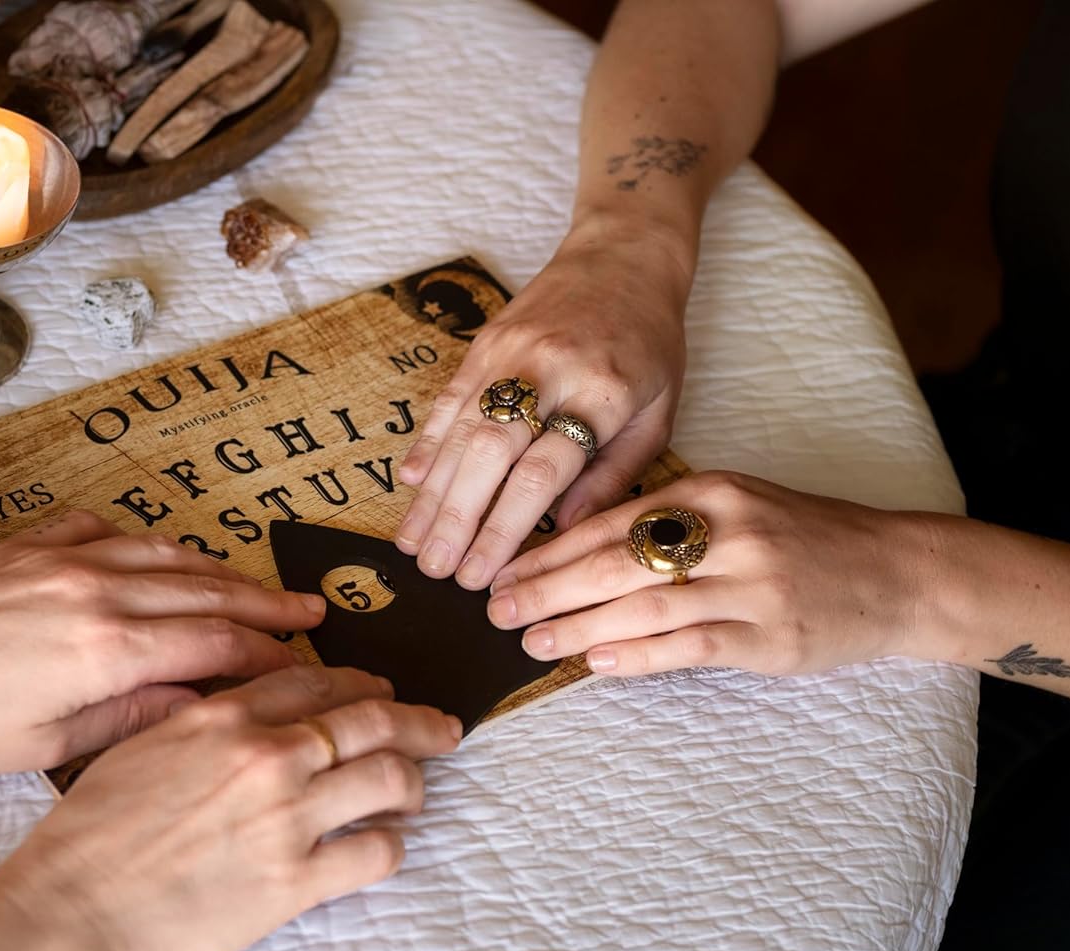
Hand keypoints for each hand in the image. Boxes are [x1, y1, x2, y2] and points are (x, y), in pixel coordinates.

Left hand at [0, 510, 325, 773]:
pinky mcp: (33, 542)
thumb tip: (196, 704)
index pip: (216, 645)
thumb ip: (130, 717)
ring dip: (221, 572)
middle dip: (268, 605)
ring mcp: (67, 557)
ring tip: (258, 586)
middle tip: (314, 612)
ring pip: (169, 555)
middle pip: (208, 592)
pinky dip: (150, 543)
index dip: (268, 656)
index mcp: (106, 647)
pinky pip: (112, 530)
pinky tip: (164, 555)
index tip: (301, 664)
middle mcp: (98, 589)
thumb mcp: (42, 745)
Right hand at [0, 665, 462, 950]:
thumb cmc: (92, 832)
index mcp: (223, 716)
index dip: (364, 681)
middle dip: (420, 719)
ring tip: (415, 790)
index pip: (321, 680)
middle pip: (373, 719)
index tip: (383, 688)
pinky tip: (385, 844)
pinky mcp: (296, 881)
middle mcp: (266, 755)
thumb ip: (206, 721)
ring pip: (389, 778)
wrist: (73, 908)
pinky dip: (391, 845)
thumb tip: (255, 713)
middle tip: (444, 726)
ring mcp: (287, 817)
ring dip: (414, 781)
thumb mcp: (143, 745)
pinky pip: (375, 852)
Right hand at [395, 227, 689, 591]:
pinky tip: (412, 483)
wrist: (624, 256)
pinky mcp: (484, 341)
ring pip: (461, 430)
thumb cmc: (650, 344)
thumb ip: (614, 474)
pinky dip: (427, 442)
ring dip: (433, 493)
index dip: (506, 529)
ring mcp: (509, 352)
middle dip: (458, 520)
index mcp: (600, 394)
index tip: (484, 575)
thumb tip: (566, 532)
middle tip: (437, 572)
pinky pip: (448, 398)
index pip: (542, 474)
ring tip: (412, 544)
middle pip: (491, 455)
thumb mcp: (657, 413)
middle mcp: (549, 371)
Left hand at [485, 471, 927, 676]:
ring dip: (579, 626)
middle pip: (616, 561)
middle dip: (547, 587)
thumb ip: (666, 523)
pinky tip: (597, 664)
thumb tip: (577, 552)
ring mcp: (752, 583)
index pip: (610, 521)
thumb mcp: (735, 507)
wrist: (897, 573)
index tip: (504, 572)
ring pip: (645, 605)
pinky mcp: (771, 635)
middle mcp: (728, 530)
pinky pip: (689, 646)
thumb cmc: (802, 539)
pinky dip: (638, 656)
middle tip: (497, 610)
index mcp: (709, 491)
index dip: (549, 550)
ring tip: (532, 641)